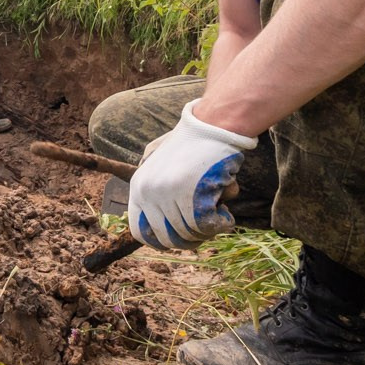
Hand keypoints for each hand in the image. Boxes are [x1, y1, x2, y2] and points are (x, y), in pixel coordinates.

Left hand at [127, 102, 253, 249]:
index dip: (161, 241)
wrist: (213, 123)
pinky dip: (222, 224)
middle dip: (191, 239)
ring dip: (209, 229)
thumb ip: (153, 187)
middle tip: (206, 228)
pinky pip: (208, 227)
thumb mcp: (158, 160)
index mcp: (138, 186)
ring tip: (219, 208)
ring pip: (190, 234)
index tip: (180, 239)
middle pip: (169, 238)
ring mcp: (168, 195)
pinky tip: (226, 212)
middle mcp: (148, 192)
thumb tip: (154, 221)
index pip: (140, 232)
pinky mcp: (190, 196)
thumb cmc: (193, 141)